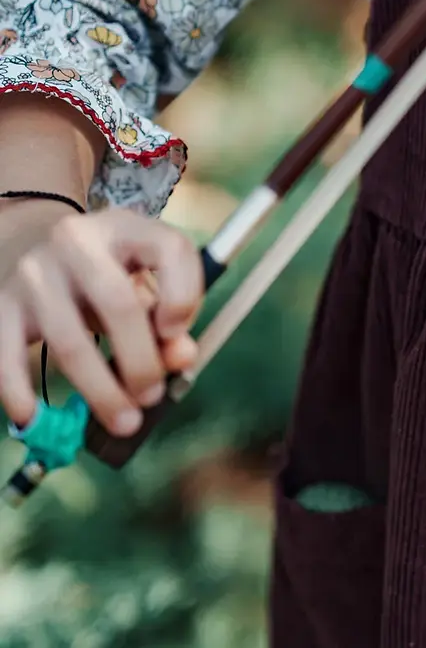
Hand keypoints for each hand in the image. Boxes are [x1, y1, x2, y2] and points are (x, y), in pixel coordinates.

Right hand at [0, 202, 202, 437]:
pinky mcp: (2, 303)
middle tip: (153, 397)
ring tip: (124, 420)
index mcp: (125, 227)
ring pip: (70, 340)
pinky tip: (33, 416)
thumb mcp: (144, 279)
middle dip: (142, 362)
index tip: (179, 335)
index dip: (185, 297)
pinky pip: (8, 353)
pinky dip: (18, 390)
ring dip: (101, 390)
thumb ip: (171, 314)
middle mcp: (77, 240)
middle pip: (118, 304)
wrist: (36, 246)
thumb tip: (182, 357)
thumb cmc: (106, 271)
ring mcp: (35, 271)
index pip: (170, 249)